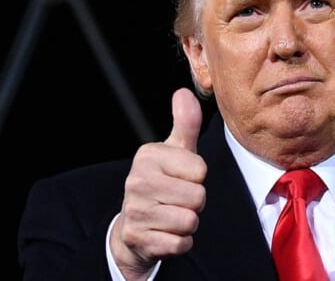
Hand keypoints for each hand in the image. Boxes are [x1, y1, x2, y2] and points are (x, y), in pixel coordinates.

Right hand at [110, 88, 206, 279]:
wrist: (134, 225)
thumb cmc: (162, 182)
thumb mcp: (175, 151)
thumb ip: (185, 124)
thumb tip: (184, 92)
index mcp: (148, 156)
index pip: (200, 170)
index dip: (197, 178)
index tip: (180, 178)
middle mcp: (136, 181)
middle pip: (197, 196)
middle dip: (195, 202)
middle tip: (177, 199)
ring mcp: (135, 211)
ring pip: (190, 220)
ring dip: (188, 222)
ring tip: (171, 214)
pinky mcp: (139, 238)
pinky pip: (181, 243)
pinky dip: (181, 242)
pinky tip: (166, 232)